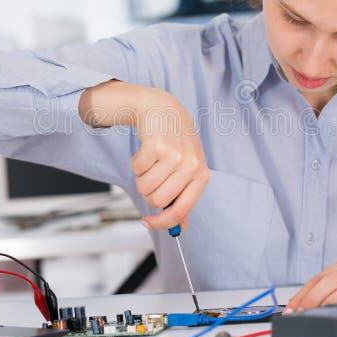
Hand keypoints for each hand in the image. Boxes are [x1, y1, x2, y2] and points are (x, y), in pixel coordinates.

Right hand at [131, 89, 209, 230]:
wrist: (164, 110)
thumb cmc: (176, 141)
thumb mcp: (187, 168)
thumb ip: (184, 196)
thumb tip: (180, 226)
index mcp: (201, 176)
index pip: (181, 210)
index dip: (162, 222)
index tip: (148, 223)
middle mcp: (190, 166)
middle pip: (157, 201)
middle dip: (148, 193)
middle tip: (151, 178)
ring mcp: (174, 155)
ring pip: (144, 187)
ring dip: (141, 177)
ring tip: (151, 162)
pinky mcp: (157, 145)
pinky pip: (136, 169)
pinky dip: (136, 163)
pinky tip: (146, 151)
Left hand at [284, 247, 336, 312]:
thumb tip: (323, 307)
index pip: (317, 279)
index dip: (301, 294)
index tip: (290, 309)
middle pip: (321, 280)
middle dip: (305, 297)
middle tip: (293, 313)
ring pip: (334, 283)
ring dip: (317, 299)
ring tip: (306, 313)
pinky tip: (331, 309)